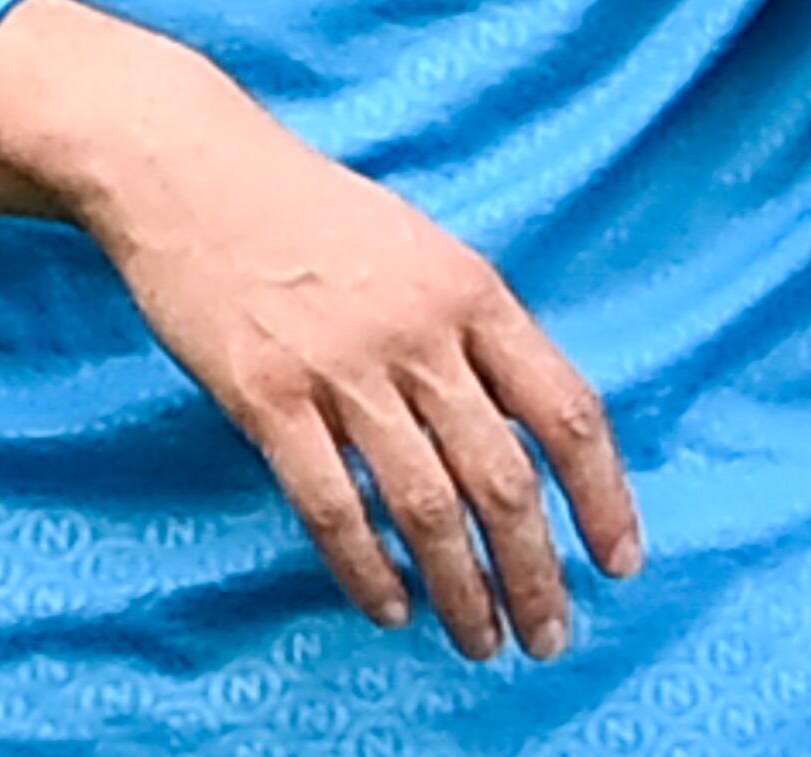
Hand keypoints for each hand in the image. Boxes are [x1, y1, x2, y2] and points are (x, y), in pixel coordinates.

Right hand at [0, 0, 641, 658]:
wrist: (192, 168)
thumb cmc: (310, 211)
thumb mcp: (421, 248)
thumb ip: (472, 331)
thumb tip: (520, 425)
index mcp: (473, 291)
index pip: (565, 410)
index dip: (601, 496)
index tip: (618, 562)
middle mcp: (421, 333)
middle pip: (504, 477)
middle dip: (535, 571)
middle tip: (548, 635)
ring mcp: (343, 367)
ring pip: (426, 506)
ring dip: (462, 589)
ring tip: (480, 641)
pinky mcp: (268, 396)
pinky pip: (331, 504)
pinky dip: (365, 569)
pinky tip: (390, 608)